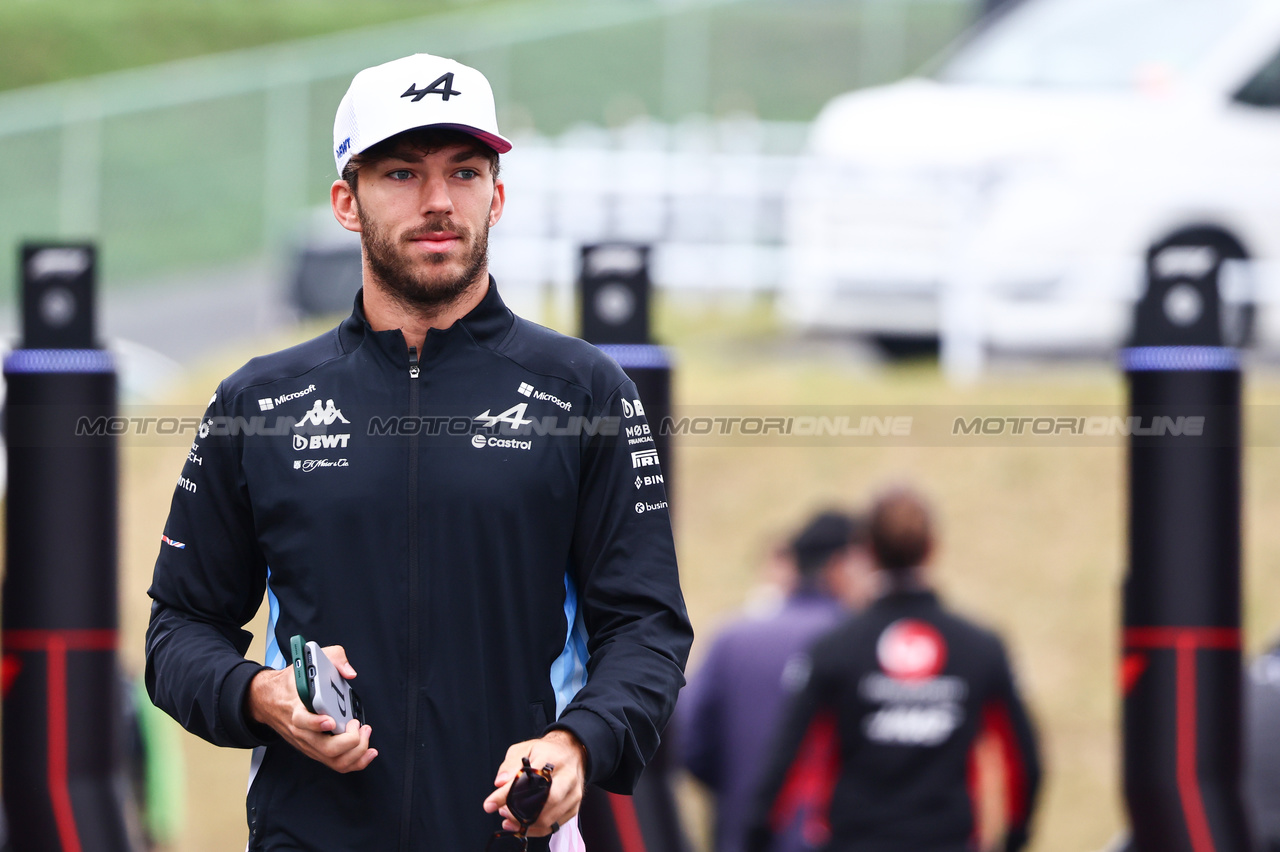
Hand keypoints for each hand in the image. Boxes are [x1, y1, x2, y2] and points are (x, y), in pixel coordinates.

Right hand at [246, 644, 376, 772]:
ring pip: (333, 760)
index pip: (302, 721)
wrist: (268, 701)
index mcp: (296, 709)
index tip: (331, 721)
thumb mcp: (307, 661)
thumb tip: (349, 672)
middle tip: (357, 724)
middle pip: (324, 748)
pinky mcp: (315, 750)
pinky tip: (368, 752)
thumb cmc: (290, 684)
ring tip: (365, 733)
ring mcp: (308, 744)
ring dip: (356, 752)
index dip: (317, 724)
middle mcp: (301, 731)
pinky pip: (336, 763)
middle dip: (348, 740)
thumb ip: (333, 658)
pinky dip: (355, 761)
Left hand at [483, 730, 585, 834]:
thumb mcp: (525, 748)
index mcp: (553, 760)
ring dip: (524, 822)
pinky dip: (534, 829)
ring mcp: (573, 794)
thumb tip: (500, 783)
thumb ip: (510, 764)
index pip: (528, 780)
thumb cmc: (546, 751)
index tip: (490, 803)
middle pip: (544, 803)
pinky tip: (522, 824)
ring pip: (547, 819)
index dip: (507, 794)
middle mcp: (567, 778)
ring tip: (509, 815)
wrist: (572, 752)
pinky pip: (552, 826)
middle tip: (502, 811)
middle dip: (518, 812)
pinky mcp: (574, 807)